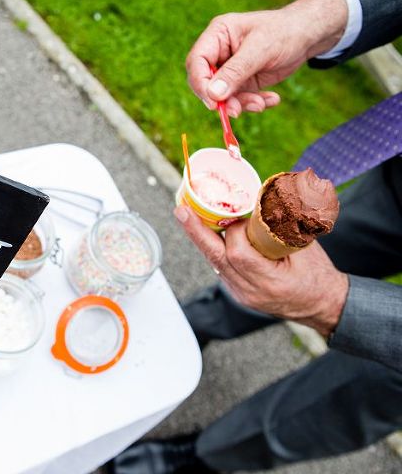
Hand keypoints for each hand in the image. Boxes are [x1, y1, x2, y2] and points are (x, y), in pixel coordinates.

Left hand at [174, 205, 348, 336]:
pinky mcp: (238, 292)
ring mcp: (242, 294)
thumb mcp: (307, 248)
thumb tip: (269, 197)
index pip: (239, 254)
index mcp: (272, 282)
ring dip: (202, 238)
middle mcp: (251, 291)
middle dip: (196, 232)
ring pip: (214, 262)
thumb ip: (285, 226)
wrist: (324, 306)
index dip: (235, 231)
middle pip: (216, 258)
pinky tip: (207, 232)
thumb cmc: (319, 275)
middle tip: (181, 211)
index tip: (241, 216)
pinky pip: (220, 267)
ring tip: (187, 216)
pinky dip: (214, 247)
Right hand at [185, 0, 347, 116]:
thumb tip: (213, 94)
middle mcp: (219, 53)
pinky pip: (240, 99)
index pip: (196, 61)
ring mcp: (230, 69)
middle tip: (236, 110)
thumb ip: (235, 71)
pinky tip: (271, 99)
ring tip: (260, 103)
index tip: (213, 102)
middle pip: (206, 82)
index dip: (200, 83)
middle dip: (222, 99)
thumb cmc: (284, 32)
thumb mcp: (260, 49)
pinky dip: (254, 103)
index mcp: (217, 36)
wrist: (308, 36)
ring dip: (241, 103)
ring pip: (223, 95)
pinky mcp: (242, 82)